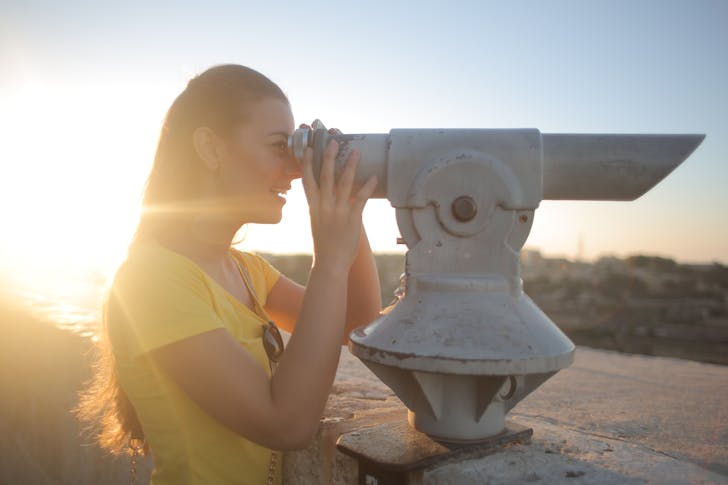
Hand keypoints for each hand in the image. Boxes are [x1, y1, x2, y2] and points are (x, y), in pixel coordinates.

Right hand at [301, 139, 377, 273]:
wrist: (330, 263)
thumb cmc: (325, 245)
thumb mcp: (318, 223)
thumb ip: (322, 208)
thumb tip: (328, 198)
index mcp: (314, 207)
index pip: (308, 181)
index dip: (308, 164)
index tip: (309, 149)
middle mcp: (324, 206)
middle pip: (325, 176)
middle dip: (329, 157)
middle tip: (332, 141)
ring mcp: (338, 211)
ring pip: (344, 183)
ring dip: (350, 165)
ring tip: (356, 152)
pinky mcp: (353, 218)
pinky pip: (361, 198)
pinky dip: (368, 186)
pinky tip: (374, 176)